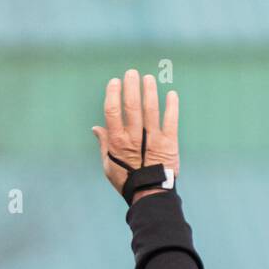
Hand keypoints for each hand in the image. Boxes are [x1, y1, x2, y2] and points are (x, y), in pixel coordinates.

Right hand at [93, 70, 178, 201]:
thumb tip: (95, 128)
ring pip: (150, 110)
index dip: (113, 94)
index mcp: (118, 142)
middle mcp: (134, 138)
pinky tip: (172, 94)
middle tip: (131, 73)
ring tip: (148, 78)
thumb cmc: (127, 181)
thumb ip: (104, 145)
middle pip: (132, 106)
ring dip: (149, 91)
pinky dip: (172, 106)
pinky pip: (171, 121)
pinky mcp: (169, 143)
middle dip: (131, 87)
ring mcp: (153, 139)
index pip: (113, 112)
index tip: (115, 82)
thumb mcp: (109, 166)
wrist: (150, 195)